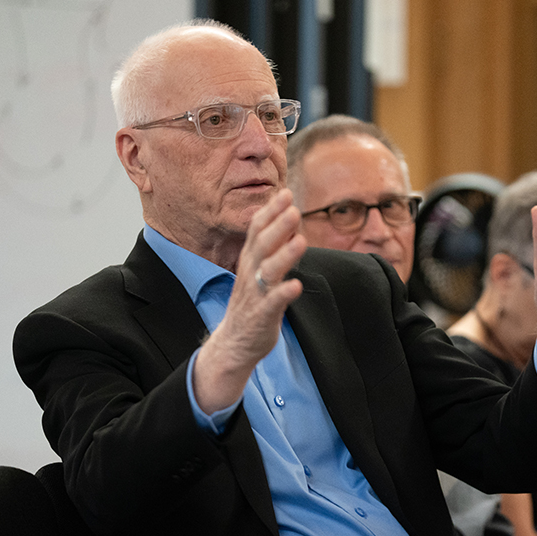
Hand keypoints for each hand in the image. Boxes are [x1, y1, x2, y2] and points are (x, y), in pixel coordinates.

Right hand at [192, 189, 306, 412]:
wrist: (235, 342)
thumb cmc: (252, 302)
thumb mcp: (259, 269)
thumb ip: (272, 245)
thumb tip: (288, 218)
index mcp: (250, 261)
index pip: (258, 230)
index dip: (271, 211)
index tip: (285, 193)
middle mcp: (251, 274)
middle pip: (262, 245)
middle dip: (277, 226)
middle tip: (294, 209)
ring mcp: (256, 294)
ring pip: (268, 271)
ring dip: (284, 256)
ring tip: (300, 241)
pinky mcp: (262, 315)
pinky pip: (272, 303)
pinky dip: (283, 293)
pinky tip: (296, 286)